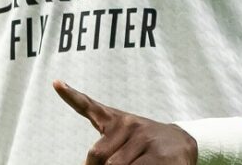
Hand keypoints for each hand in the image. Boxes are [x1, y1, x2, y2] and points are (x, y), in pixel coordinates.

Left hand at [54, 80, 197, 164]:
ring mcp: (145, 139)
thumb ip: (105, 145)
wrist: (184, 143)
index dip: (72, 96)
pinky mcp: (159, 157)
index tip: (57, 83)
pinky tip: (142, 164)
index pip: (91, 107)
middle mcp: (130, 125)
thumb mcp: (125, 137)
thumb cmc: (147, 144)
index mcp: (118, 120)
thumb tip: (89, 161)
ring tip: (135, 164)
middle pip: (99, 156)